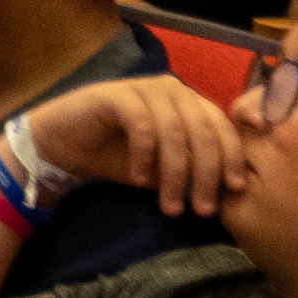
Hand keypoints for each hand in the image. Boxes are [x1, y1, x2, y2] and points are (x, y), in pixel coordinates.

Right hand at [20, 69, 259, 221]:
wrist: (64, 144)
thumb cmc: (117, 155)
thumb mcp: (163, 167)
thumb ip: (191, 167)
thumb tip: (225, 189)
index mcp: (188, 103)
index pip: (221, 127)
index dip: (231, 157)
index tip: (233, 190)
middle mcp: (172, 90)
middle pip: (202, 131)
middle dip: (205, 174)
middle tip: (203, 209)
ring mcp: (144, 88)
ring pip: (174, 132)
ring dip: (175, 174)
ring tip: (170, 206)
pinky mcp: (116, 94)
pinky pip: (141, 125)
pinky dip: (144, 156)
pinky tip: (139, 180)